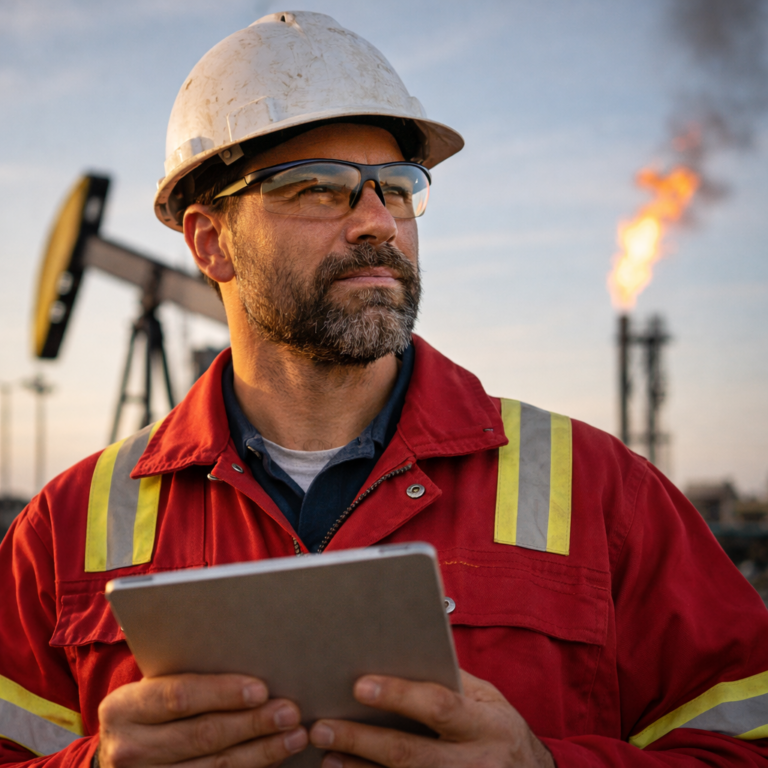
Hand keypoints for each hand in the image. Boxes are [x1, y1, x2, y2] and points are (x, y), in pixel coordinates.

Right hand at [98, 673, 307, 767]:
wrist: (116, 760)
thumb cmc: (149, 709)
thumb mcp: (152, 687)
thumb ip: (187, 674)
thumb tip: (251, 655)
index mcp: (124, 709)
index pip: (178, 696)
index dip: (222, 693)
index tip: (261, 689)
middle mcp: (129, 749)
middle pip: (201, 735)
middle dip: (252, 723)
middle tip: (290, 712)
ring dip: (261, 753)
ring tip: (295, 737)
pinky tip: (276, 760)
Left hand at [308, 670, 552, 767]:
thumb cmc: (501, 731)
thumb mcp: (489, 702)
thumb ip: (451, 682)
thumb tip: (401, 654)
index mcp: (485, 724)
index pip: (438, 706)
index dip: (399, 695)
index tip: (360, 685)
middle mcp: (474, 762)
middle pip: (410, 753)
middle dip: (362, 741)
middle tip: (322, 727)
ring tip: (325, 754)